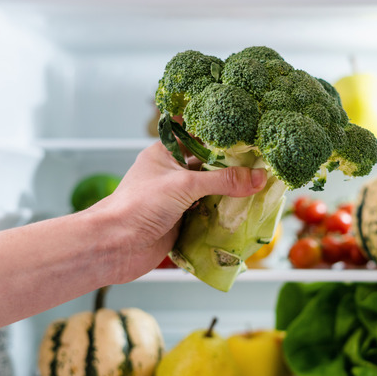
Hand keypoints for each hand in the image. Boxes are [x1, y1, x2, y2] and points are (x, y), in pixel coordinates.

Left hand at [92, 141, 266, 282]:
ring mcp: (177, 198)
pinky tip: (246, 212)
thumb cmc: (138, 205)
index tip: (247, 128)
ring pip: (211, 189)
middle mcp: (172, 173)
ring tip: (261, 185)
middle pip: (208, 163)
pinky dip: (225, 214)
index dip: (218, 130)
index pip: (195, 132)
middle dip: (232, 164)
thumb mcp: (184, 185)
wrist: (114, 247)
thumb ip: (224, 181)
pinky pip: (209, 213)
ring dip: (231, 191)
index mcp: (165, 152)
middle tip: (262, 161)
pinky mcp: (182, 221)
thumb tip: (260, 177)